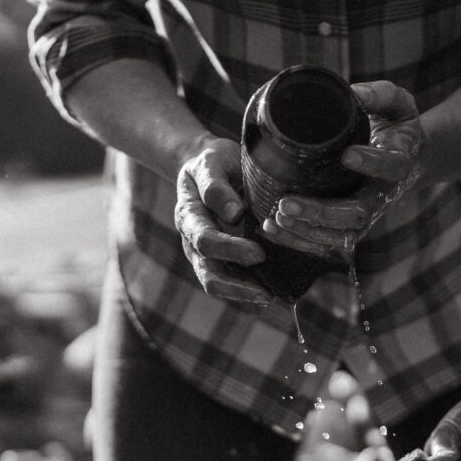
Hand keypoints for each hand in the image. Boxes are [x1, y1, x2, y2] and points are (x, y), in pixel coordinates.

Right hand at [175, 135, 272, 303]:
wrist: (211, 167)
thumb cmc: (215, 162)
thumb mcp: (212, 162)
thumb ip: (216, 186)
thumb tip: (234, 214)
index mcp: (189, 216)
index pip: (205, 241)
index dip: (231, 250)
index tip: (259, 253)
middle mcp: (193, 241)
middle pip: (208, 274)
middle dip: (237, 286)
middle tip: (267, 293)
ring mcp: (204, 255)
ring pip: (217, 284)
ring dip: (244, 295)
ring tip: (271, 298)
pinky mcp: (220, 260)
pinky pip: (230, 283)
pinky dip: (248, 291)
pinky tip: (270, 293)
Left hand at [262, 80, 424, 257]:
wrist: (407, 157)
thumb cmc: (396, 125)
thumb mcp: (397, 103)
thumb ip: (380, 94)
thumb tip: (352, 91)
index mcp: (399, 162)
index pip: (390, 166)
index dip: (371, 164)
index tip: (348, 154)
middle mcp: (383, 195)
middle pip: (358, 214)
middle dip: (321, 213)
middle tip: (287, 203)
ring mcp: (367, 214)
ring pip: (341, 234)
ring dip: (307, 230)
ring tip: (277, 217)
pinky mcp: (350, 224)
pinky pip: (327, 241)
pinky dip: (300, 239)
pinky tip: (274, 228)